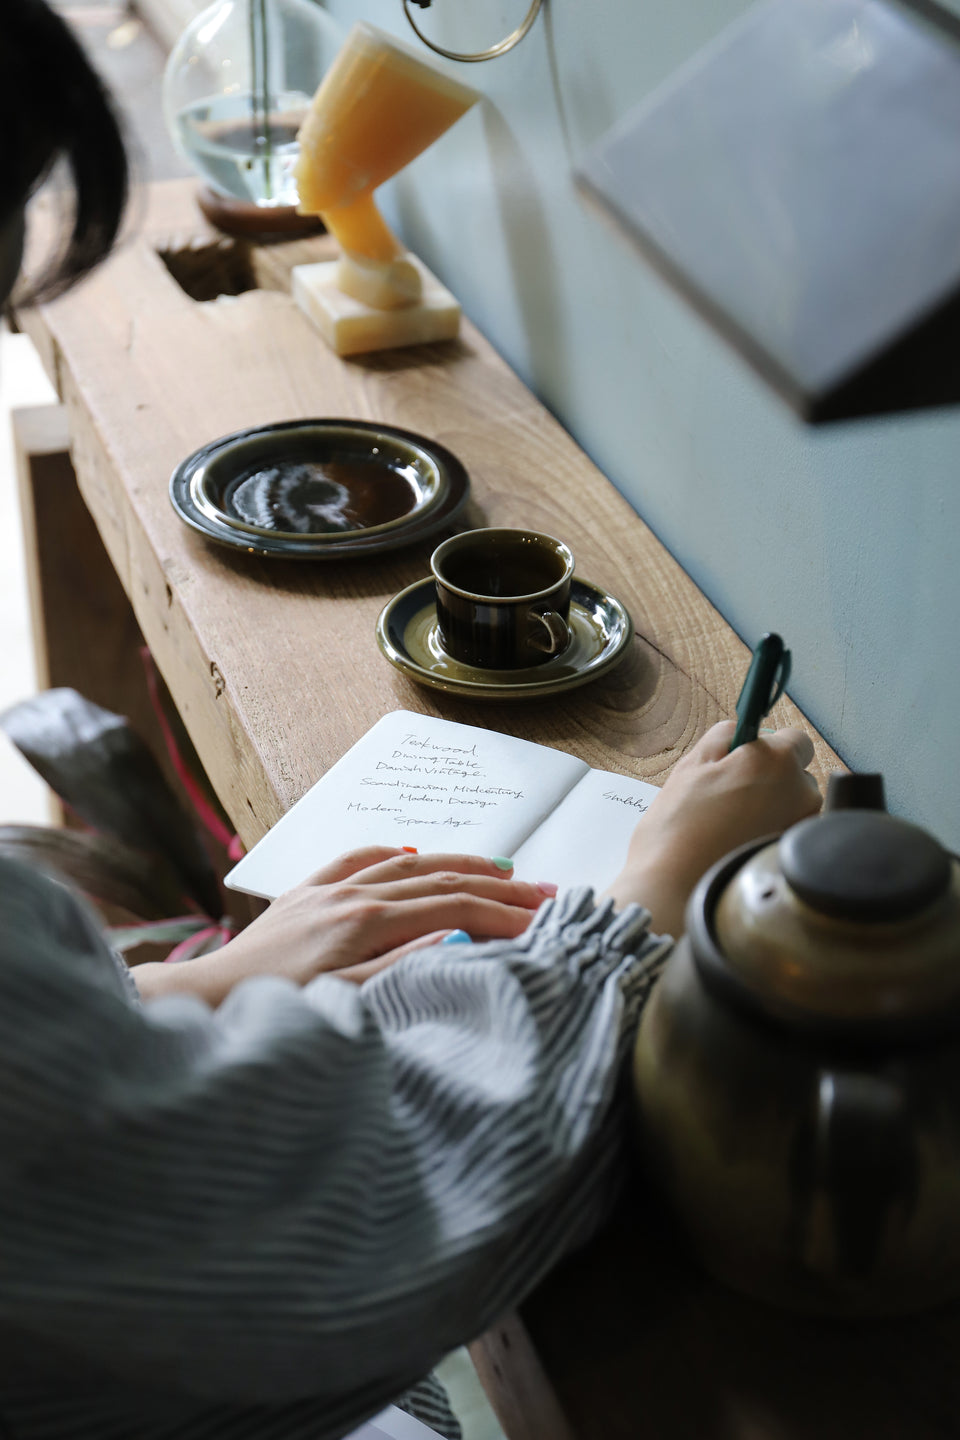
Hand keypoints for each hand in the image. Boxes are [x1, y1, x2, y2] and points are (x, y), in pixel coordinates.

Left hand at [135, 848, 550, 1005]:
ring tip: (503, 869)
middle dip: (499, 885)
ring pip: (409, 863)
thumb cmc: (273, 1012)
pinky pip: (358, 858)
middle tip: (545, 893)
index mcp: (364, 925)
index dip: (504, 915)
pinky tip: (414, 852)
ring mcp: (327, 889)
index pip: (454, 909)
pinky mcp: (305, 893)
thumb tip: (457, 939)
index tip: (543, 924)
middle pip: (442, 879)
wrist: (203, 1000)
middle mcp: (350, 896)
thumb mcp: (344, 1002)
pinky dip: (394, 852)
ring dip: (461, 864)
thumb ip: (403, 968)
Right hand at [603, 721, 820, 935]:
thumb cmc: (678, 828)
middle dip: (770, 778)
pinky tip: (738, 843)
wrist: (676, 888)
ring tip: (731, 824)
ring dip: (771, 807)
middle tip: (729, 794)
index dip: (770, 746)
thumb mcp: (691, 766)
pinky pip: (787, 831)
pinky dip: (770, 832)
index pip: (796, 738)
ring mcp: (802, 828)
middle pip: (796, 774)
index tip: (747, 758)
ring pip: (793, 805)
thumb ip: (723, 736)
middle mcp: (801, 793)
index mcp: (776, 762)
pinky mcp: (794, 856)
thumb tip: (741, 730)